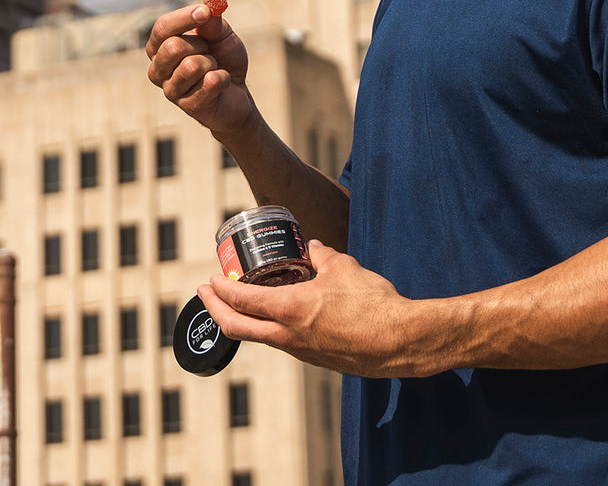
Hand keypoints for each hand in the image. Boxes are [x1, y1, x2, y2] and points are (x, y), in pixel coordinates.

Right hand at [145, 2, 253, 133]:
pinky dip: (223, 79)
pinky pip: (210, 83)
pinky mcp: (188, 107)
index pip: (162, 28)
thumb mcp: (220, 34)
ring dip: (212, 64)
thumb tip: (207, 7)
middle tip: (209, 52)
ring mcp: (171, 91)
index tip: (205, 11)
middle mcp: (158, 70)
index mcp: (159, 47)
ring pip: (192, 66)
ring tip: (214, 70)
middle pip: (173, 47)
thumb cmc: (222, 59)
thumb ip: (211, 22)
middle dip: (201, 46)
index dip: (184, 18)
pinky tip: (221, 85)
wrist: (238, 91)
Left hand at [197, 241, 428, 378]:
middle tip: (206, 293)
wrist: (401, 341)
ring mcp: (301, 351)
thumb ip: (322, 255)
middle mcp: (289, 335)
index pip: (241, 300)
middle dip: (215, 309)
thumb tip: (312, 247)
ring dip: (242, 320)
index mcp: (290, 309)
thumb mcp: (344, 267)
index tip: (210, 279)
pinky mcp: (317, 359)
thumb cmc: (373, 303)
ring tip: (238, 303)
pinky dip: (269, 328)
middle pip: (236, 328)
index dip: (220, 289)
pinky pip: (283, 343)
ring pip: (259, 337)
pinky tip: (277, 316)